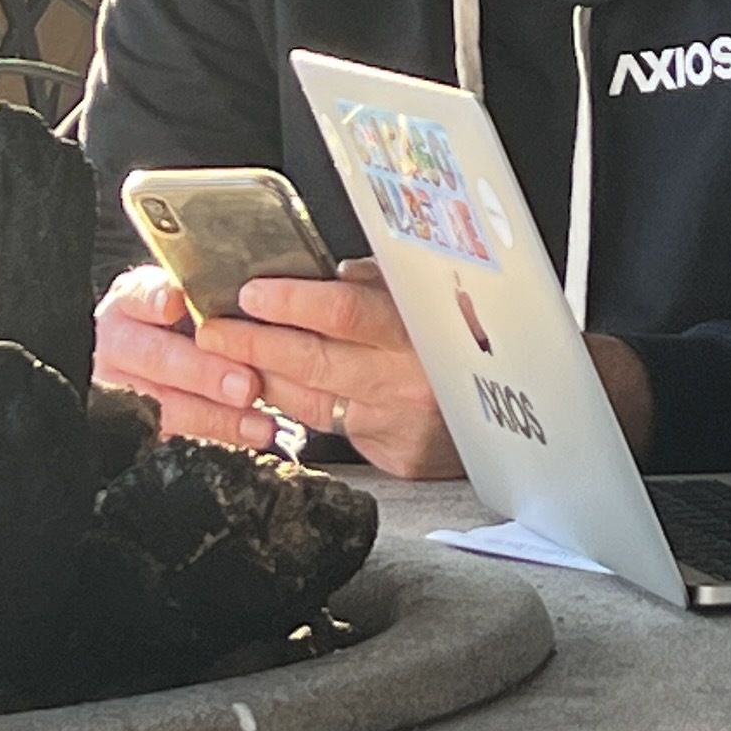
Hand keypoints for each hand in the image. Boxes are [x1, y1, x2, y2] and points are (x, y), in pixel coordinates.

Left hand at [208, 260, 464, 478]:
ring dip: (263, 378)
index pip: (343, 312)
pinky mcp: (396, 458)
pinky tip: (277, 392)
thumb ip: (378, 286)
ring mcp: (397, 424)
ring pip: (310, 401)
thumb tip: (323, 272)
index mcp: (419, 330)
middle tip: (213, 329)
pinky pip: (333, 432)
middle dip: (253, 342)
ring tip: (228, 358)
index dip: (291, 301)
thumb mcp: (432, 299)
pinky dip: (300, 410)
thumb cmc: (465, 345)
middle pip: (312, 360)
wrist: (517, 415)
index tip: (251, 292)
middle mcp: (406, 380)